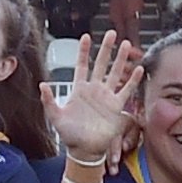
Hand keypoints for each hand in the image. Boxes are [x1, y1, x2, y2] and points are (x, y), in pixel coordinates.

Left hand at [53, 34, 141, 166]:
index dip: (84, 51)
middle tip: (112, 33)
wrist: (85, 149)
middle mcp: (94, 89)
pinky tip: (138, 69)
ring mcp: (106, 96)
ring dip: (121, 59)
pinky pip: (127, 90)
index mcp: (79, 89)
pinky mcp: (117, 107)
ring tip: (127, 44)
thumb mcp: (56, 117)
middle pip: (101, 64)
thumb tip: (42, 85)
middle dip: (106, 48)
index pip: (82, 65)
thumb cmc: (69, 134)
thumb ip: (49, 101)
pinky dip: (133, 80)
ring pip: (116, 72)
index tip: (87, 36)